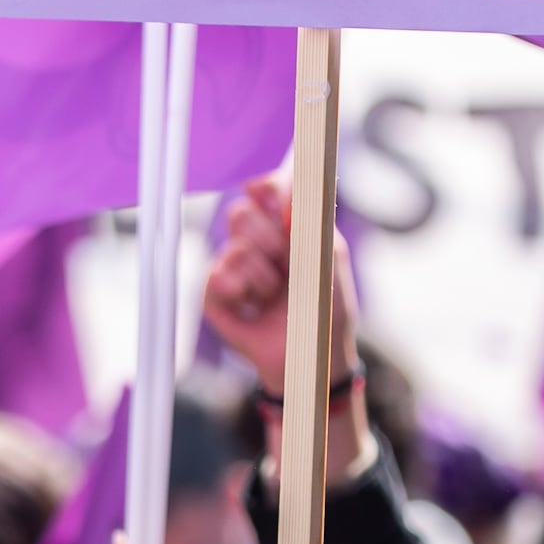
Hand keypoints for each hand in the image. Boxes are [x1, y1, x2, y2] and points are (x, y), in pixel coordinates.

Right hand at [202, 176, 367, 486]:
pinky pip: (213, 278)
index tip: (274, 196)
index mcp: (285, 228)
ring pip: (231, 248)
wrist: (313, 360)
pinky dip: (235, 290)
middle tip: (284, 262)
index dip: (265, 188)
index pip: (264, 191)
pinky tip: (251, 305)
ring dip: (259, 275)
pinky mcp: (216, 297)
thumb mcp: (329, 262)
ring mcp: (234, 269)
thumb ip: (314, 222)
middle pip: (240, 213)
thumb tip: (298, 183)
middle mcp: (256, 243)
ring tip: (274, 296)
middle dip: (265, 238)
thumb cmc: (327, 311)